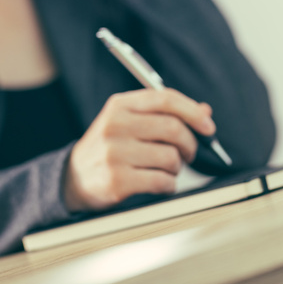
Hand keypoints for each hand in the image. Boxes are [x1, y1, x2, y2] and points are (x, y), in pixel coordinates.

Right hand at [63, 89, 215, 211]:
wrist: (74, 179)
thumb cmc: (111, 147)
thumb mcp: (131, 122)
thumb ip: (166, 114)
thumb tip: (205, 111)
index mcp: (120, 105)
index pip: (165, 98)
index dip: (193, 112)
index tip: (209, 127)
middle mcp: (115, 125)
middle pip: (173, 129)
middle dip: (190, 144)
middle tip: (189, 153)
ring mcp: (114, 153)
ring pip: (171, 157)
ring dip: (177, 167)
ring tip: (167, 169)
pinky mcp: (117, 180)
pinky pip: (162, 181)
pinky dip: (169, 185)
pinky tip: (160, 183)